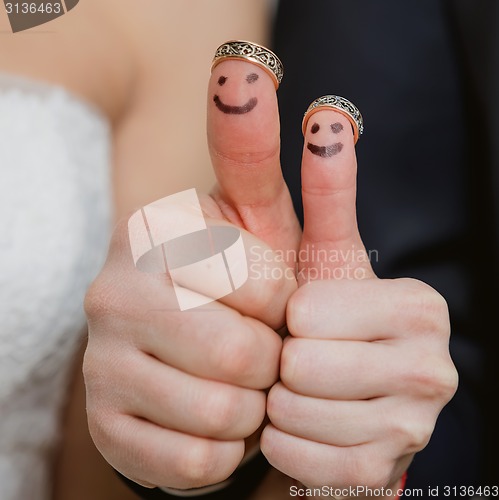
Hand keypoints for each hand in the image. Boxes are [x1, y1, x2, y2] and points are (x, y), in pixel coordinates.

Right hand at [83, 57, 300, 488]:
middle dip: (272, 360)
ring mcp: (101, 361)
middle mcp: (112, 290)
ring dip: (252, 407)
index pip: (257, 280)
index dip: (284, 303)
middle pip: (239, 352)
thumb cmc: (243, 286)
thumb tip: (287, 90)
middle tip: (262, 352)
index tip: (273, 302)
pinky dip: (226, 448)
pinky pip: (196, 459)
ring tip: (240, 386)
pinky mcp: (106, 425)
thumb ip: (257, 152)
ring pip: (219, 411)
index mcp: (152, 232)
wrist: (192, 360)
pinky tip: (214, 419)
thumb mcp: (259, 221)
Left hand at [261, 107, 458, 493]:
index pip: (308, 311)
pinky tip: (304, 426)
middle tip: (297, 359)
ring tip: (300, 391)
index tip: (302, 320)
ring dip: (280, 403)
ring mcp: (415, 427)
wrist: (334, 397)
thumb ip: (327, 190)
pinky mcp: (385, 473)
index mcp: (417, 306)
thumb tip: (331, 114)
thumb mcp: (321, 256)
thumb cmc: (323, 321)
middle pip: (302, 365)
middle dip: (282, 363)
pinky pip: (302, 460)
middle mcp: (432, 365)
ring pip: (297, 415)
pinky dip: (286, 443)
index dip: (286, 317)